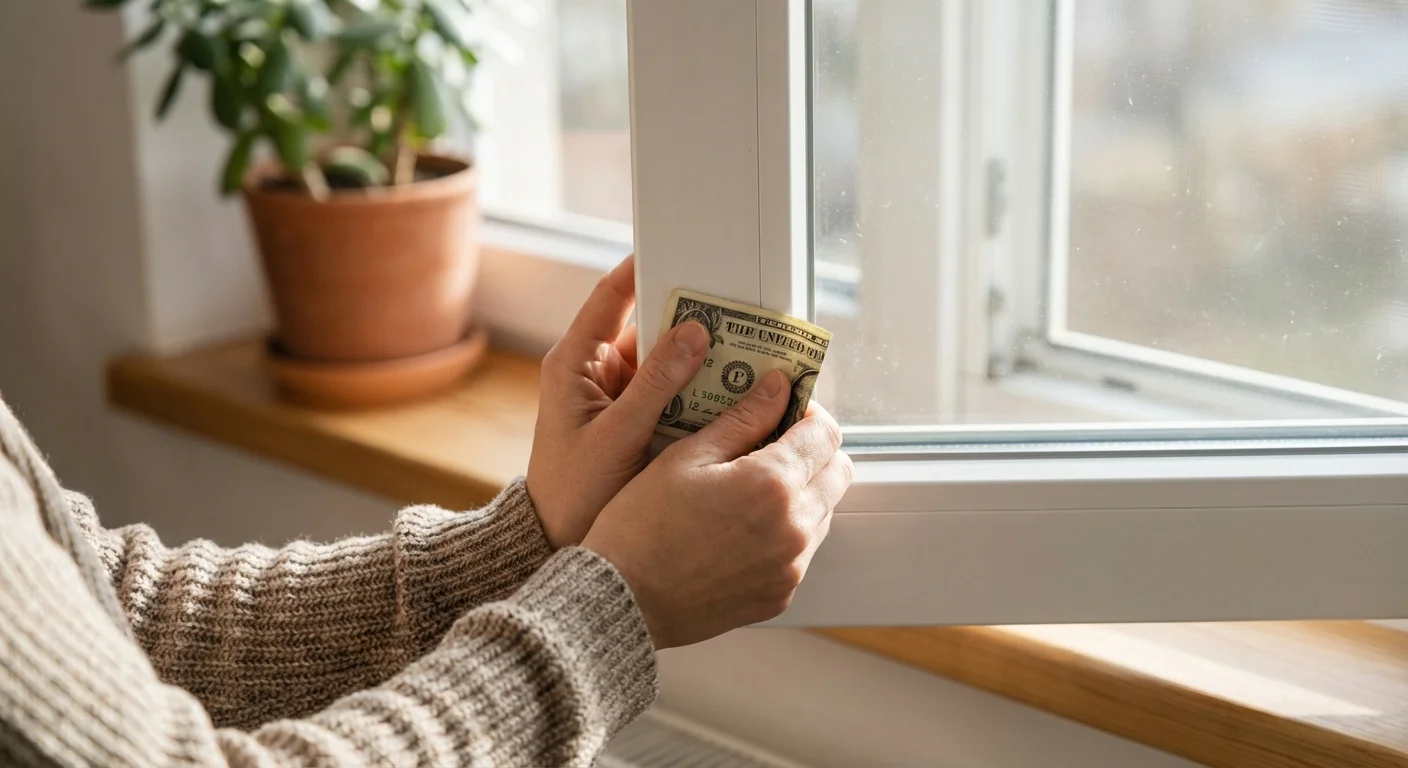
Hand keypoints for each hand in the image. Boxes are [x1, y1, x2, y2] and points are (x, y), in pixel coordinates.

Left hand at [526, 255, 711, 547]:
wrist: (559, 542)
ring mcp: (620, 396)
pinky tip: (733, 388)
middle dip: (690, 317)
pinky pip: (676, 392)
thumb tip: (692, 334)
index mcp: (574, 363)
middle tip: (734, 305)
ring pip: (668, 360)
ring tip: (744, 345)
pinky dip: (701, 390)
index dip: (640, 268)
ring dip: (702, 357)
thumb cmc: (571, 493)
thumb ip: (654, 384)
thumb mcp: (614, 436)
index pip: (608, 297)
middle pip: (650, 326)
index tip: (676, 247)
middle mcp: (598, 372)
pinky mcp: (639, 420)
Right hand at [582, 369, 852, 648]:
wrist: (623, 599)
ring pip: (824, 511)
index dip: (808, 413)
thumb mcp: (686, 457)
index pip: (826, 433)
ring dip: (804, 490)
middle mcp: (793, 527)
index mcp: (771, 484)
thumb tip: (779, 386)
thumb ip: (742, 418)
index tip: (784, 409)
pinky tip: (744, 526)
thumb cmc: (642, 525)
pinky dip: (787, 530)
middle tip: (774, 443)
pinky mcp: (782, 593)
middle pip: (839, 471)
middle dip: (815, 450)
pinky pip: (804, 550)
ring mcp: (791, 565)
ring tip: (754, 487)